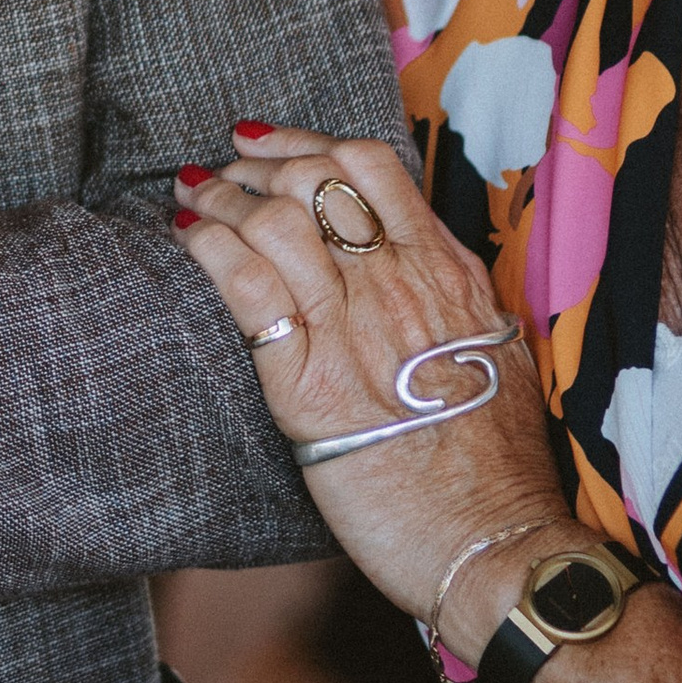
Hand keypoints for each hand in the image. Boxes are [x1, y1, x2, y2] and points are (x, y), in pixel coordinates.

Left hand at [175, 127, 582, 658]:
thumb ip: (453, 303)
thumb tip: (421, 270)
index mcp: (447, 271)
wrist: (495, 539)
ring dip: (220, 197)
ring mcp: (352, 328)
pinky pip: (247, 286)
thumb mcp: (494, 355)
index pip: (370, 166)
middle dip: (254, 163)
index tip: (269, 143)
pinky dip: (206, 247)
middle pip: (314, 179)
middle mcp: (399, 284)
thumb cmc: (496, 466)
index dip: (307, 142)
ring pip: (274, 220)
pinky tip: (185, 238)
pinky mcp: (307, 385)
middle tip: (221, 170)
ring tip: (191, 197)